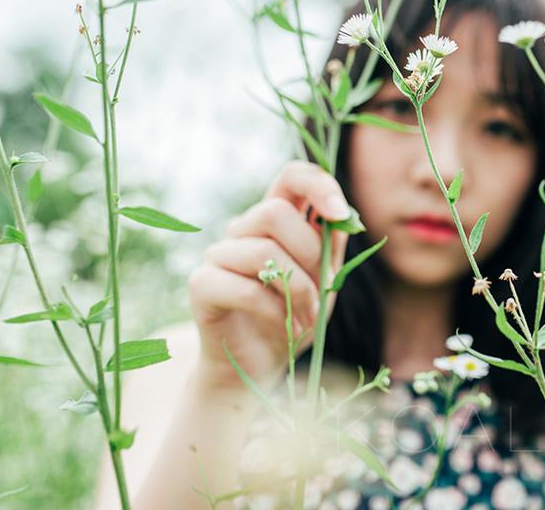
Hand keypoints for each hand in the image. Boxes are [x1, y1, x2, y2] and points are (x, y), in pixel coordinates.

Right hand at [188, 161, 351, 392]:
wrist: (258, 366)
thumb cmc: (293, 317)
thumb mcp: (326, 280)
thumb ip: (332, 244)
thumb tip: (342, 214)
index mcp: (276, 220)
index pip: (291, 177)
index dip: (317, 184)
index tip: (338, 211)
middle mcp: (243, 229)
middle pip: (274, 211)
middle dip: (309, 253)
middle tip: (321, 291)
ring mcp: (218, 254)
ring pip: (261, 250)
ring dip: (297, 290)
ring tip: (307, 318)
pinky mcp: (202, 284)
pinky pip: (245, 288)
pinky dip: (274, 312)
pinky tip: (283, 327)